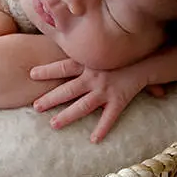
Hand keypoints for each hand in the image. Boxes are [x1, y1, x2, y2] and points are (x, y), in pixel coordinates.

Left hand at [30, 59, 164, 142]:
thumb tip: (67, 37)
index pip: (63, 67)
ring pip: (83, 105)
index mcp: (88, 64)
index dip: (47, 70)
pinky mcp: (119, 100)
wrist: (146, 59)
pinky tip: (94, 140)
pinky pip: (109, 117)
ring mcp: (106, 90)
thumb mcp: (100, 50)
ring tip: (53, 124)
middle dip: (50, 98)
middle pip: (68, 89)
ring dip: (68, 116)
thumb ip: (85, 50)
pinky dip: (102, 129)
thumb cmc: (120, 53)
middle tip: (35, 107)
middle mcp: (94, 77)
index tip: (31, 74)